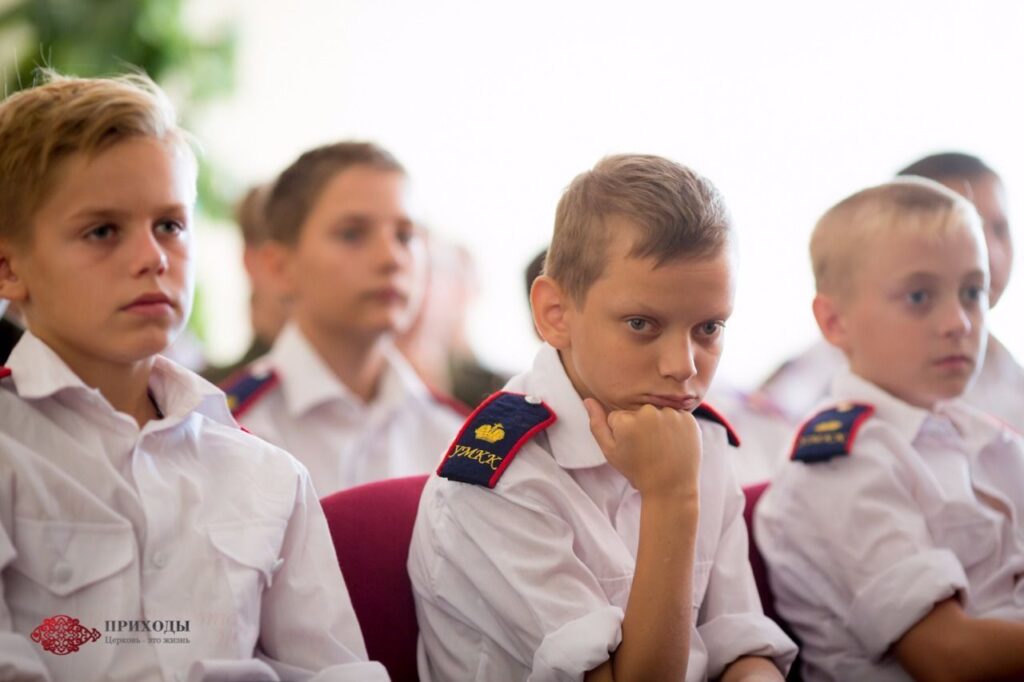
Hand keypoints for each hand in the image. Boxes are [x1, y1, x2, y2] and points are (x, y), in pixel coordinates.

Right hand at [584, 398, 701, 500]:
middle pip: (638, 412)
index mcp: (625, 419)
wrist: (671, 487)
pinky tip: (674, 443)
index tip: (631, 448)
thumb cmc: (638, 471)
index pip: (618, 417)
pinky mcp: (688, 419)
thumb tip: (588, 399)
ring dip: (658, 425)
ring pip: (658, 413)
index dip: (622, 434)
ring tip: (661, 447)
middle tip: (647, 449)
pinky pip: (676, 416)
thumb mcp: (610, 451)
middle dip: (640, 426)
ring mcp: (670, 414)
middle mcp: (648, 411)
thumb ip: (597, 423)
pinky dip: (675, 427)